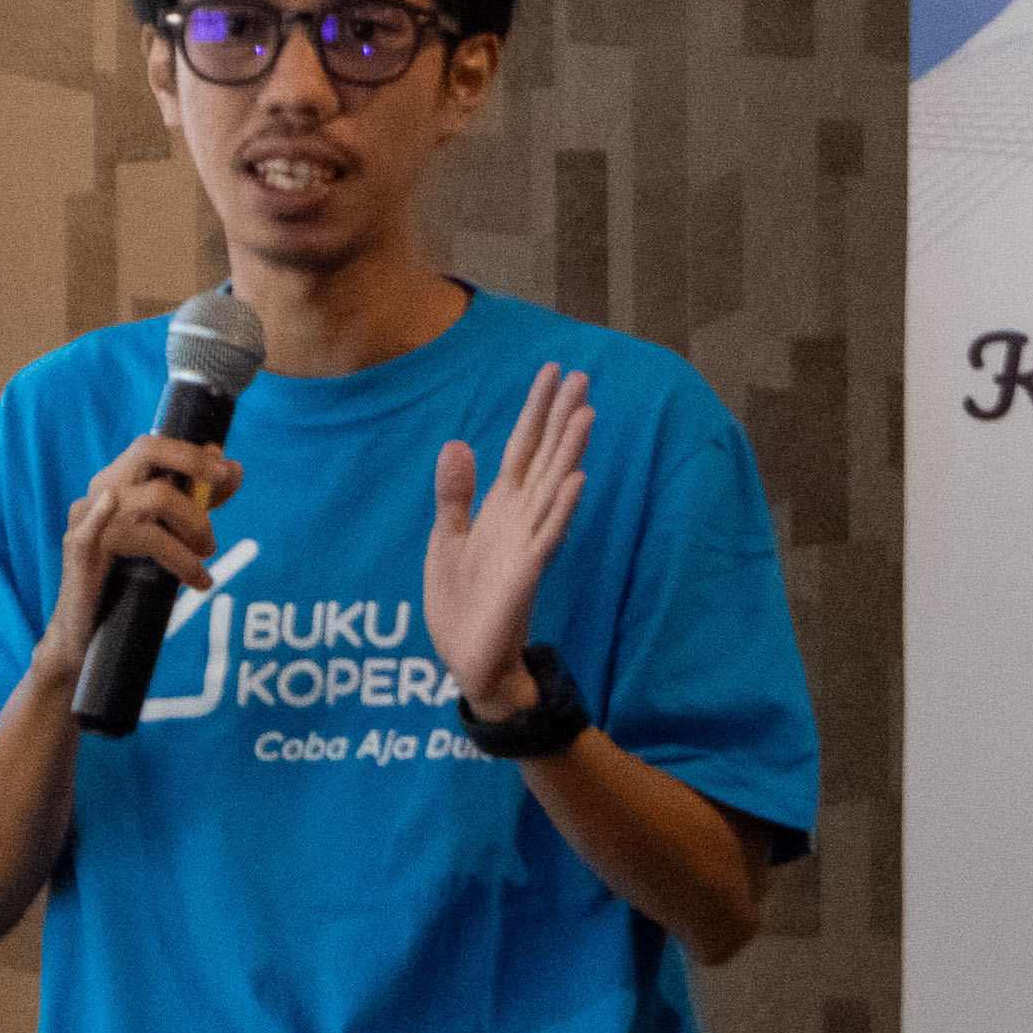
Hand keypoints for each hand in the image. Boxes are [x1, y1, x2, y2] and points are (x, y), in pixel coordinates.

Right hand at [36, 436, 238, 686]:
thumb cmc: (126, 583)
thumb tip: (233, 468)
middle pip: (148, 453)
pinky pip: (114, 532)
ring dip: (192, 529)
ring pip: (155, 500)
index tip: (228, 471)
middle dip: (193, 466)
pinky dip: (156, 543)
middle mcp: (100, 491)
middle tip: (220, 494)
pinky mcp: (80, 549)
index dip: (193, 454)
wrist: (85, 635)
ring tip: (204, 562)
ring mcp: (87, 518)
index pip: (154, 446)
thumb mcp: (166, 538)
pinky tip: (187, 569)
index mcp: (117, 482)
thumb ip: (195, 503)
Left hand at [423, 363, 593, 708]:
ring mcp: (526, 544)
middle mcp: (519, 519)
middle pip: (544, 458)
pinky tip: (576, 480)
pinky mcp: (526, 574)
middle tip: (582, 375)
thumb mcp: (445, 540)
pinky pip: (548, 535)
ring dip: (570, 452)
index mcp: (499, 508)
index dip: (535, 410)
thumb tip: (456, 442)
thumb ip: (454, 494)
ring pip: (553, 488)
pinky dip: (562, 508)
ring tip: (587, 413)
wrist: (467, 660)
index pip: (521, 448)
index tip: (552, 371)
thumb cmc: (461, 603)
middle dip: (561, 418)